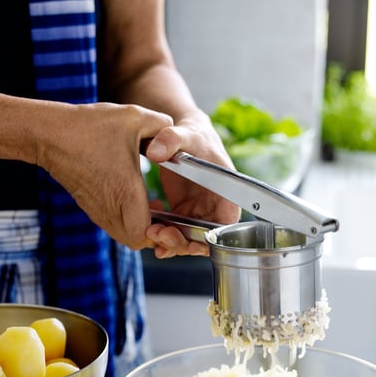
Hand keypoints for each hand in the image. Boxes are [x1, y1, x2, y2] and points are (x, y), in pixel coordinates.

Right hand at [37, 101, 173, 249]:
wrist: (50, 135)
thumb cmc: (89, 127)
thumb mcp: (134, 117)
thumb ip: (163, 124)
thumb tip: (175, 130)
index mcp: (125, 193)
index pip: (144, 235)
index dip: (160, 233)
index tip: (168, 217)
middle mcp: (110, 209)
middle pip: (137, 242)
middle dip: (155, 233)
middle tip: (166, 215)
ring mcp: (98, 211)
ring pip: (125, 236)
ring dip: (141, 227)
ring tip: (153, 207)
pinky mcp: (91, 208)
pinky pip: (114, 226)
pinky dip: (128, 221)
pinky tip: (135, 199)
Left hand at [144, 111, 240, 257]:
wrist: (181, 135)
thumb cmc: (192, 134)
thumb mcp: (184, 133)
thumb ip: (171, 139)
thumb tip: (155, 151)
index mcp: (227, 192)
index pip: (227, 225)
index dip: (211, 238)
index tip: (188, 238)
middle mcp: (215, 207)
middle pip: (205, 238)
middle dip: (183, 242)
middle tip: (160, 235)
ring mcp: (198, 212)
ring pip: (188, 239)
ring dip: (170, 242)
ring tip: (151, 233)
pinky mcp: (183, 212)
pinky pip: (175, 231)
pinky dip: (163, 234)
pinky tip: (149, 227)